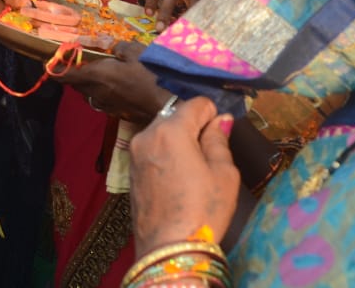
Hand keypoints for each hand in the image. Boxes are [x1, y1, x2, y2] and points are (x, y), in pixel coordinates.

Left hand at [57, 42, 167, 121]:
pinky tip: (113, 86)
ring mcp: (106, 104)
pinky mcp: (116, 112)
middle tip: (77, 63)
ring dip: (86, 84)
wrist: (166, 104)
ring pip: (88, 94)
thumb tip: (115, 48)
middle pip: (76, 85)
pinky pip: (100, 100)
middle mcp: (96, 92)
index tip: (47, 65)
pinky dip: (99, 92)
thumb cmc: (150, 75)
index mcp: (98, 75)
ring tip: (96, 74)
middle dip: (73, 75)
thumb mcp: (136, 52)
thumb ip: (121, 47)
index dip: (55, 71)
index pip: (67, 75)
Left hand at [130, 97, 238, 255]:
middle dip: (194, 128)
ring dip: (179, 142)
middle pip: (176, 116)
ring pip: (163, 133)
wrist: (169, 251)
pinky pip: (153, 150)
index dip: (213, 115)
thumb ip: (219, 140)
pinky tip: (177, 180)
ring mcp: (135, 153)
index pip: (196, 103)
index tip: (221, 136)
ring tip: (193, 171)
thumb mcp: (223, 174)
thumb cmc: (202, 211)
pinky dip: (166, 155)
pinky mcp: (130, 171)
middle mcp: (147, 135)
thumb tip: (221, 120)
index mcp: (170, 130)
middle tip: (209, 157)